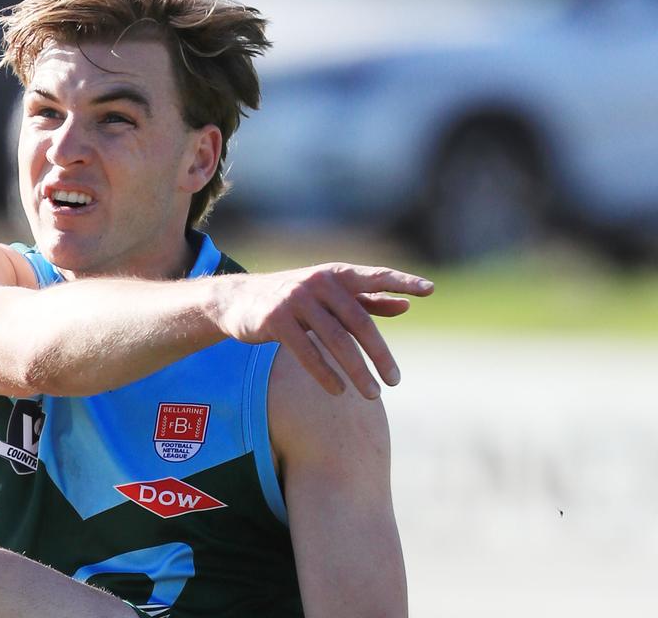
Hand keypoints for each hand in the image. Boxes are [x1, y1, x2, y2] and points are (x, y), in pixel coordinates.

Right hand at [216, 264, 433, 398]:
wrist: (237, 300)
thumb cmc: (294, 298)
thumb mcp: (330, 296)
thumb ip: (367, 299)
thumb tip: (407, 305)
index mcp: (336, 274)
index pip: (375, 276)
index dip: (402, 281)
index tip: (429, 290)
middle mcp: (318, 282)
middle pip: (359, 321)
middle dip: (380, 354)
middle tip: (395, 381)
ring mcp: (295, 299)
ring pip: (335, 340)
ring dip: (357, 370)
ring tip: (372, 394)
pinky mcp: (275, 319)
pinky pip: (306, 351)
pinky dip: (325, 373)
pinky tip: (338, 390)